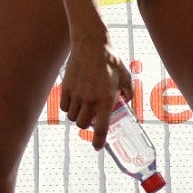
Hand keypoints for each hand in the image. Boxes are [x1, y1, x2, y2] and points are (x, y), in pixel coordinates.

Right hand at [61, 32, 130, 148]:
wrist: (91, 44)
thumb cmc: (111, 61)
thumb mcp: (126, 77)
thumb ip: (128, 93)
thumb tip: (126, 102)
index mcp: (107, 99)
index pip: (101, 127)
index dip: (99, 141)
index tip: (97, 148)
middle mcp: (90, 100)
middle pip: (82, 125)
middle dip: (87, 125)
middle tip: (91, 118)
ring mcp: (76, 94)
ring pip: (72, 117)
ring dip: (77, 116)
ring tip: (84, 107)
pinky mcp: (66, 88)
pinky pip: (63, 107)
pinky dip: (68, 108)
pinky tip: (74, 101)